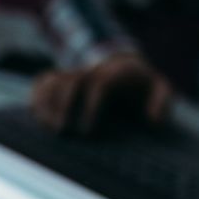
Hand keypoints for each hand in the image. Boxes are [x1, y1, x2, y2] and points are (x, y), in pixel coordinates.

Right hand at [32, 53, 171, 135]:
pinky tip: (38, 120)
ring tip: (52, 130)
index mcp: (115, 72)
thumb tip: (154, 121)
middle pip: (71, 80)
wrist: (119, 65)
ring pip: (53, 81)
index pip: (99, 83)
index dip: (91, 107)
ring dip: (48, 105)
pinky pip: (41, 83)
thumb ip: (162, 101)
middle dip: (64, 106)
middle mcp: (90, 70)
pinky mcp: (58, 79)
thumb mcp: (158, 87)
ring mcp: (72, 73)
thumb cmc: (139, 85)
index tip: (88, 132)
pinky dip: (36, 99)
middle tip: (64, 133)